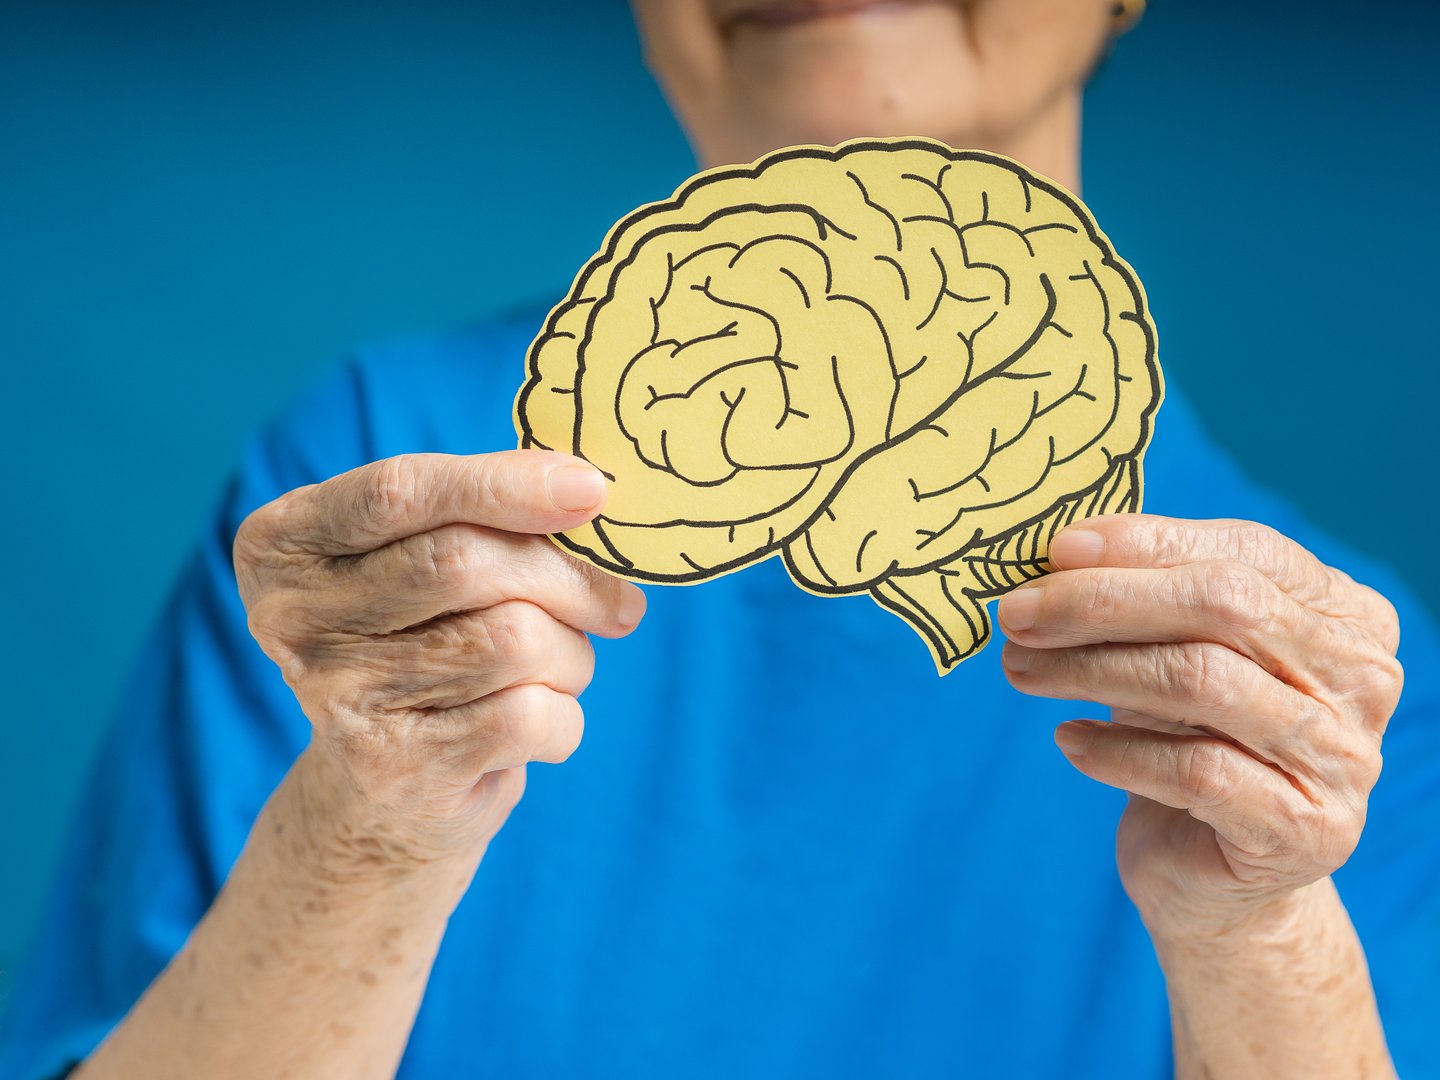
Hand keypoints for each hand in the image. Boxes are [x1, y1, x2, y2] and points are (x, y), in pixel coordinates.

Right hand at [233, 451, 644, 866]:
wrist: (384, 796)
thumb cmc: (421, 645)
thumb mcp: (424, 562)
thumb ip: (483, 516)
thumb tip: (586, 492)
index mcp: (288, 542)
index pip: (402, 491)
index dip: (504, 485)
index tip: (591, 488)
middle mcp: (294, 617)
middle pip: (466, 563)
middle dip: (567, 578)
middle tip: (616, 602)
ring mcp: (338, 697)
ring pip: (513, 640)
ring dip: (570, 654)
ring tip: (559, 669)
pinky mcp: (396, 768)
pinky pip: (529, 714)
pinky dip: (564, 716)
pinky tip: (540, 725)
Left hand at [996, 516, 1402, 941]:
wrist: (1212, 874)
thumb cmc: (1187, 740)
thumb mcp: (1171, 655)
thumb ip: (1143, 597)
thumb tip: (1061, 550)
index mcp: (1344, 614)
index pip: (1246, 551)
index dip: (1146, 544)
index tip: (1055, 549)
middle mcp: (1361, 678)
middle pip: (1224, 607)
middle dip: (1103, 602)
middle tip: (1015, 613)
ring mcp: (1342, 758)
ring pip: (1201, 682)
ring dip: (1090, 670)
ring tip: (1020, 670)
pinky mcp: (1306, 830)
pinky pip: (1195, 770)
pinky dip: (1115, 749)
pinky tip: (1068, 740)